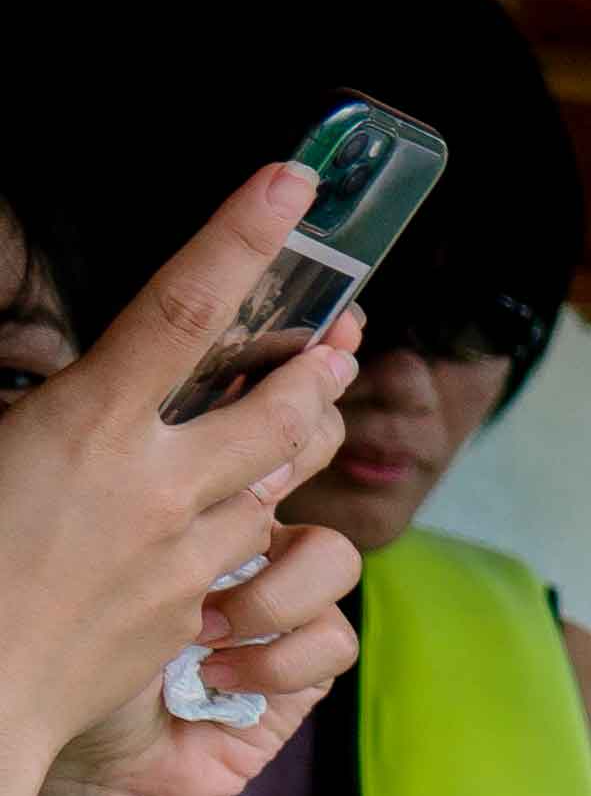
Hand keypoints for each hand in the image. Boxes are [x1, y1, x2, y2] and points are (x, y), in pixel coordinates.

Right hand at [5, 176, 359, 795]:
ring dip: (289, 447)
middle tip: (349, 334)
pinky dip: (248, 523)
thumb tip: (63, 396)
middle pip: (274, 406)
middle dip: (315, 367)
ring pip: (269, 486)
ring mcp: (184, 556)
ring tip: (312, 405)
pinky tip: (245, 514)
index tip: (291, 180)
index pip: (184, 307)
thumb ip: (37, 411)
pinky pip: (242, 554)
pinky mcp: (190, 614)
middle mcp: (157, 485)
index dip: (242, 235)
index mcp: (88, 426)